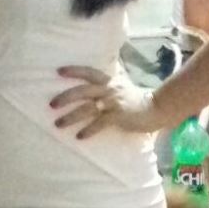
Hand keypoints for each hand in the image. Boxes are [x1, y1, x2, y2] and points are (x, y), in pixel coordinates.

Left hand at [51, 66, 165, 138]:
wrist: (156, 108)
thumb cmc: (134, 99)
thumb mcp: (119, 86)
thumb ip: (105, 85)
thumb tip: (88, 85)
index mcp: (108, 81)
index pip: (88, 72)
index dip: (74, 71)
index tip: (58, 71)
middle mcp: (109, 89)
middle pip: (83, 90)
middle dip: (65, 97)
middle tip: (51, 104)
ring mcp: (113, 102)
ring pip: (87, 108)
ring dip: (71, 117)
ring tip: (58, 124)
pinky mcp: (118, 116)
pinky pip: (99, 123)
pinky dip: (88, 130)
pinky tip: (79, 136)